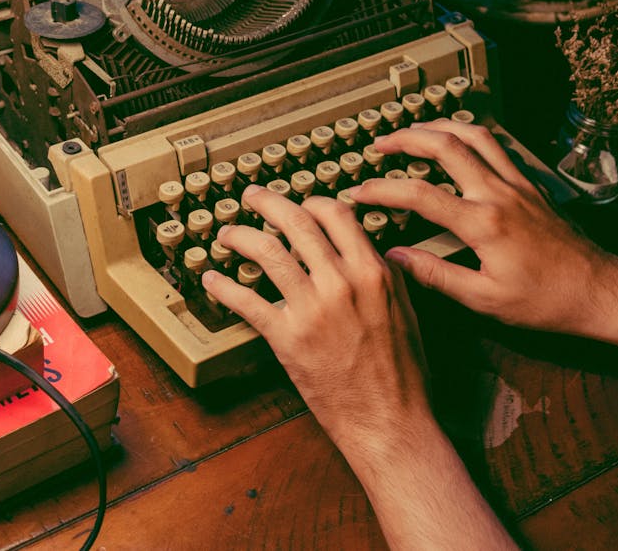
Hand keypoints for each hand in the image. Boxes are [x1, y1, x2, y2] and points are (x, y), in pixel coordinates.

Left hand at [204, 186, 433, 454]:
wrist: (389, 420)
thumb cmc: (401, 373)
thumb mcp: (405, 311)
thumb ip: (386, 277)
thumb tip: (374, 253)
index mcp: (372, 272)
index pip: (336, 215)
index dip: (312, 202)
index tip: (299, 204)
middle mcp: (341, 281)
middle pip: (296, 222)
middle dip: (268, 203)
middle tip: (252, 197)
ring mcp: (312, 308)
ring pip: (267, 252)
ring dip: (240, 236)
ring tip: (226, 233)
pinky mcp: (287, 338)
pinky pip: (246, 301)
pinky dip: (224, 286)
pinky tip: (212, 280)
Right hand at [348, 119, 617, 342]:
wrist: (598, 292)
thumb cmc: (546, 302)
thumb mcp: (484, 300)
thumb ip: (435, 275)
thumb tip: (394, 257)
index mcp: (483, 223)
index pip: (419, 194)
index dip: (382, 189)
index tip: (359, 193)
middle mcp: (499, 194)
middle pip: (445, 147)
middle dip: (406, 140)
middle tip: (380, 144)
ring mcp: (517, 185)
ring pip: (473, 136)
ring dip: (439, 128)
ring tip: (414, 131)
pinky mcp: (531, 186)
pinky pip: (498, 146)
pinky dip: (472, 134)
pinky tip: (460, 138)